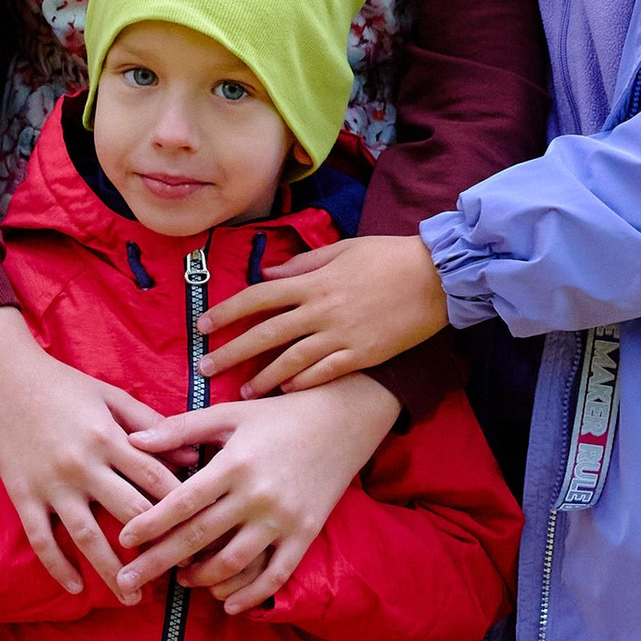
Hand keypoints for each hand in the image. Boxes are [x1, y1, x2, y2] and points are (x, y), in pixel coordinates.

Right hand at [0, 305, 183, 600]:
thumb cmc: (62, 384)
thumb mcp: (111, 396)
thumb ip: (151, 426)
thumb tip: (193, 457)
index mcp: (108, 437)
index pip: (155, 479)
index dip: (182, 506)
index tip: (203, 530)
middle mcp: (82, 465)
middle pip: (129, 514)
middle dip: (157, 546)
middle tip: (180, 572)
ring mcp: (51, 484)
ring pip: (87, 538)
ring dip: (112, 572)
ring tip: (133, 597)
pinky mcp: (22, 496)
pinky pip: (41, 540)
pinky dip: (58, 567)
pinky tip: (76, 589)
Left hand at [114, 374, 400, 615]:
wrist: (343, 421)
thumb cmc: (278, 416)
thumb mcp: (229, 415)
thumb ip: (180, 428)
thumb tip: (132, 440)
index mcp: (234, 463)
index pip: (184, 501)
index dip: (151, 523)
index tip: (124, 540)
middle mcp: (257, 494)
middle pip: (200, 537)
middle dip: (159, 562)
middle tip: (127, 581)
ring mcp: (283, 518)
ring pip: (234, 562)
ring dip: (201, 578)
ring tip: (178, 581)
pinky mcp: (305, 533)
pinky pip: (275, 574)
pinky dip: (250, 595)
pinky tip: (227, 604)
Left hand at [202, 231, 450, 395]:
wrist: (437, 276)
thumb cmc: (390, 256)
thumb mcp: (344, 249)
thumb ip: (304, 265)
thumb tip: (270, 273)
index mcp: (314, 282)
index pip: (258, 297)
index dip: (227, 311)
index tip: (203, 325)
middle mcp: (321, 310)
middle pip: (266, 334)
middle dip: (232, 351)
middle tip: (206, 367)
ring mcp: (342, 335)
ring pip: (291, 361)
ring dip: (263, 378)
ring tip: (243, 391)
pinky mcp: (363, 355)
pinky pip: (324, 373)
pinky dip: (302, 383)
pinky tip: (285, 391)